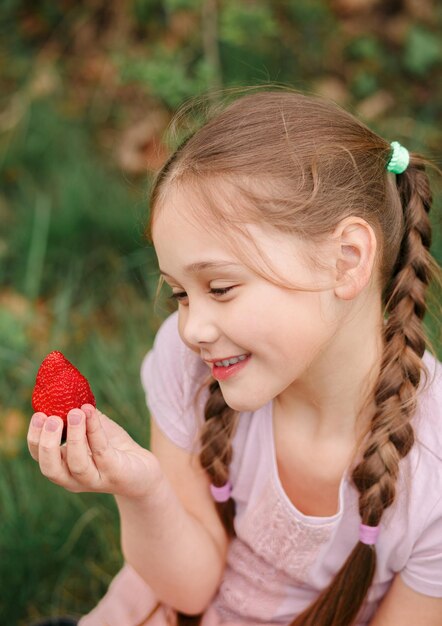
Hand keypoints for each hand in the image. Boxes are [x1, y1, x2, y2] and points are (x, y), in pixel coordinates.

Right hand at [27, 404, 161, 498]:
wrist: (142, 470)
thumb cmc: (113, 447)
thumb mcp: (93, 429)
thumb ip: (79, 415)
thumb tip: (68, 390)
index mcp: (62, 466)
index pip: (39, 456)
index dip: (35, 437)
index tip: (38, 414)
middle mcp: (73, 478)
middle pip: (50, 468)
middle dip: (47, 443)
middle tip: (51, 419)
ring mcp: (94, 479)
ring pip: (77, 463)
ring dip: (74, 436)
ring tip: (75, 412)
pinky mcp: (114, 473)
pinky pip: (101, 451)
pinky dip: (94, 431)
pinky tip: (91, 412)